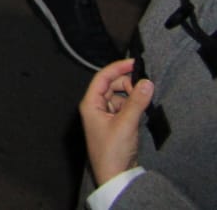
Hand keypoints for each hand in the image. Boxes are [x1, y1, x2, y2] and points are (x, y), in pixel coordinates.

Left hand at [80, 58, 150, 185]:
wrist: (115, 175)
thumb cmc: (111, 151)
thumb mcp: (126, 123)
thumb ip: (137, 102)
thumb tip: (146, 82)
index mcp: (91, 103)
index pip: (102, 77)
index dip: (117, 68)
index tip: (134, 63)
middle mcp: (96, 107)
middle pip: (112, 86)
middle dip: (128, 83)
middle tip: (144, 87)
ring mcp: (106, 116)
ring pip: (121, 97)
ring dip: (133, 95)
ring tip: (145, 100)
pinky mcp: (117, 124)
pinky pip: (126, 108)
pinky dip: (135, 106)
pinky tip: (143, 109)